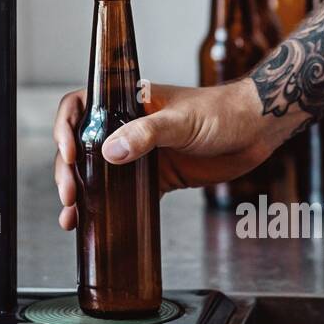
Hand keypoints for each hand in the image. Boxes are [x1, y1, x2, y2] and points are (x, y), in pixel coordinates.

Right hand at [51, 80, 284, 230]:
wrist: (257, 131)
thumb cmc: (223, 112)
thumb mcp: (182, 120)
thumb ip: (146, 134)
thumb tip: (110, 151)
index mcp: (129, 102)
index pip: (82, 106)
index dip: (66, 128)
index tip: (70, 152)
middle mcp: (128, 126)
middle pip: (83, 145)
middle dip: (69, 169)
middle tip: (69, 193)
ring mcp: (141, 153)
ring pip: (98, 172)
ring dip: (81, 192)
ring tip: (71, 215)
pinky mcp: (157, 177)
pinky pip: (123, 194)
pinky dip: (107, 208)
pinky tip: (92, 222)